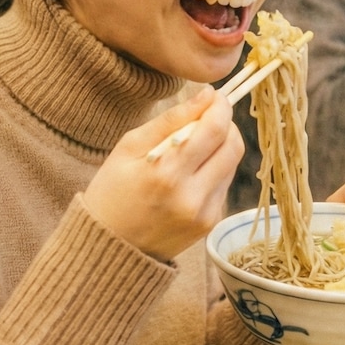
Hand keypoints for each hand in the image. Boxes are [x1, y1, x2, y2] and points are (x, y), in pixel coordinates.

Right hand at [83, 89, 241, 260]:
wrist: (110, 248)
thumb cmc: (112, 191)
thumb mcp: (129, 147)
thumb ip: (170, 120)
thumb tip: (206, 96)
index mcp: (166, 173)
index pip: (214, 130)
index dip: (220, 106)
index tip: (215, 96)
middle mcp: (191, 196)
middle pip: (233, 146)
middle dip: (226, 124)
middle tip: (208, 116)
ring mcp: (204, 214)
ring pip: (232, 164)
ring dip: (220, 147)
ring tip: (194, 146)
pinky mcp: (210, 224)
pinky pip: (224, 185)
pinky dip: (214, 170)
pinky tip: (190, 173)